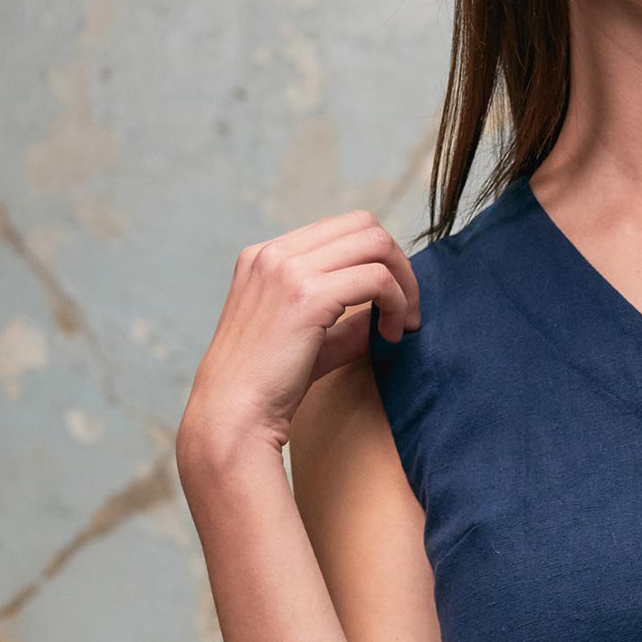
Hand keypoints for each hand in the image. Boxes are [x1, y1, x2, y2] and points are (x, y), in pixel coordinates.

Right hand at [176, 210, 418, 477]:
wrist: (233, 417)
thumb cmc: (267, 387)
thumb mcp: (306, 339)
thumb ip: (343, 319)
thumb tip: (383, 311)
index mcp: (265, 256)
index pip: (341, 229)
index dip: (377, 259)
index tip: (390, 299)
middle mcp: (273, 253)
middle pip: (365, 225)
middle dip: (399, 264)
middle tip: (407, 309)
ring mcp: (287, 270)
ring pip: (376, 245)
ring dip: (404, 283)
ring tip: (402, 324)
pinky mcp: (306, 295)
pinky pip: (377, 279)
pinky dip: (397, 303)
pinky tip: (391, 336)